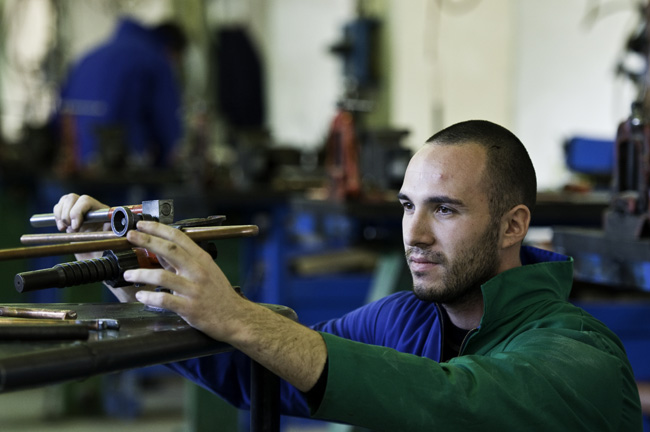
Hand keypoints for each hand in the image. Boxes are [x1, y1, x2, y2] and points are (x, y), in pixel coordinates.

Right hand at [53, 193, 140, 301]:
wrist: (98, 261)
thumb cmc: (107, 253)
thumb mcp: (111, 244)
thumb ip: (112, 234)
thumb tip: (113, 227)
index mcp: (103, 213)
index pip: (86, 201)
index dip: (78, 211)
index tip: (75, 227)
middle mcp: (92, 210)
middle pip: (73, 198)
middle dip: (67, 213)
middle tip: (69, 229)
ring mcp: (80, 213)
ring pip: (66, 200)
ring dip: (61, 213)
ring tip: (64, 228)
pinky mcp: (71, 218)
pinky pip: (59, 207)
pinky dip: (57, 215)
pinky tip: (62, 228)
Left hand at [124, 220, 327, 390]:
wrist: (236, 318)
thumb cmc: (219, 294)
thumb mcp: (206, 272)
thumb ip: (183, 262)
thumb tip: (160, 250)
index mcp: (203, 259)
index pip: (179, 237)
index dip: (159, 229)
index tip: (142, 225)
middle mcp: (198, 271)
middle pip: (169, 250)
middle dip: (147, 241)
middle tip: (130, 237)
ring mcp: (194, 290)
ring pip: (163, 276)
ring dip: (141, 274)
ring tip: (128, 275)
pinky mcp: (190, 308)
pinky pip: (165, 300)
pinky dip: (149, 297)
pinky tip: (140, 296)